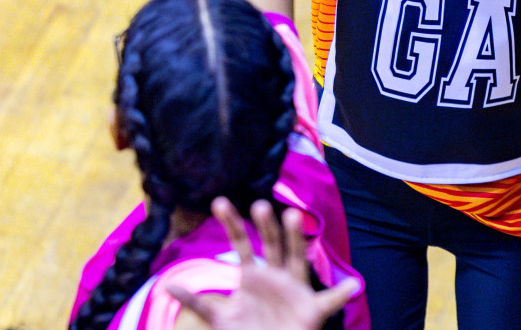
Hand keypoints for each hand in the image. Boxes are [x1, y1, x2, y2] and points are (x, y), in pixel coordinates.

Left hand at [164, 198, 358, 329]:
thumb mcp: (218, 319)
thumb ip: (196, 302)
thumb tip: (167, 287)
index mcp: (253, 276)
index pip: (241, 244)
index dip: (231, 224)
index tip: (219, 202)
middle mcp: (276, 276)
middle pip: (270, 246)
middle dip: (265, 226)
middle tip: (258, 204)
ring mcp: (295, 291)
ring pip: (296, 260)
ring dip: (295, 239)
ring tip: (292, 216)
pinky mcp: (312, 311)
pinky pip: (329, 302)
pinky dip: (341, 294)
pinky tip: (353, 285)